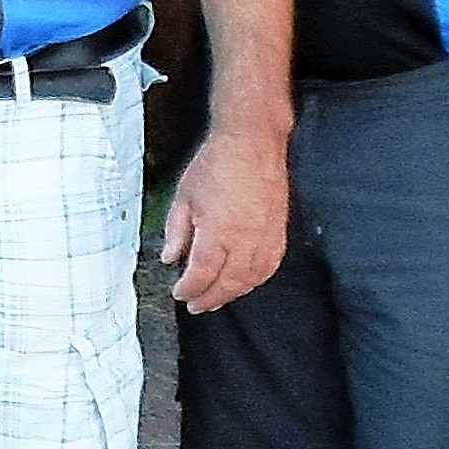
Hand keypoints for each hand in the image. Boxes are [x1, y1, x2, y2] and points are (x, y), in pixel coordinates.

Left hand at [158, 124, 289, 313]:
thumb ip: (176, 231)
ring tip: (216, 298)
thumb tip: (170, 258)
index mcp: (217, 232)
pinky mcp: (279, 231)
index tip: (179, 293)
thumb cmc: (217, 163)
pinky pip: (270, 266)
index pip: (201, 274)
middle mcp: (245, 239)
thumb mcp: (184, 196)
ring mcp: (265, 236)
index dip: (189, 288)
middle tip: (195, 305)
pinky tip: (244, 282)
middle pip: (228, 283)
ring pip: (251, 279)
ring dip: (232, 293)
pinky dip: (255, 280)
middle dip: (209, 298)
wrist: (252, 142)